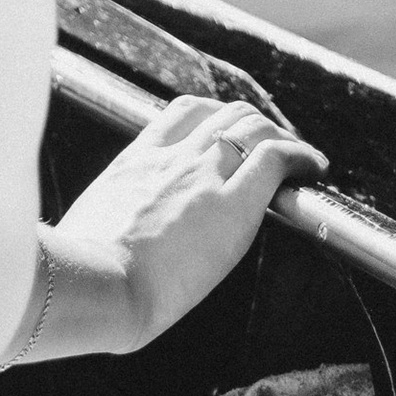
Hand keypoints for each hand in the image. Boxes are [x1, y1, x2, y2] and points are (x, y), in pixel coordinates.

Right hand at [19, 93, 330, 360]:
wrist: (94, 282)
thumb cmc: (81, 271)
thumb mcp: (89, 225)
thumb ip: (112, 221)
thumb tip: (103, 244)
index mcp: (135, 160)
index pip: (183, 112)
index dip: (216, 116)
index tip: (231, 134)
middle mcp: (172, 156)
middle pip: (225, 113)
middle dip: (256, 125)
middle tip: (275, 149)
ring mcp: (203, 174)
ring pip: (253, 127)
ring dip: (281, 138)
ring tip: (300, 159)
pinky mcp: (234, 204)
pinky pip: (276, 159)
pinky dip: (301, 156)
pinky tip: (314, 168)